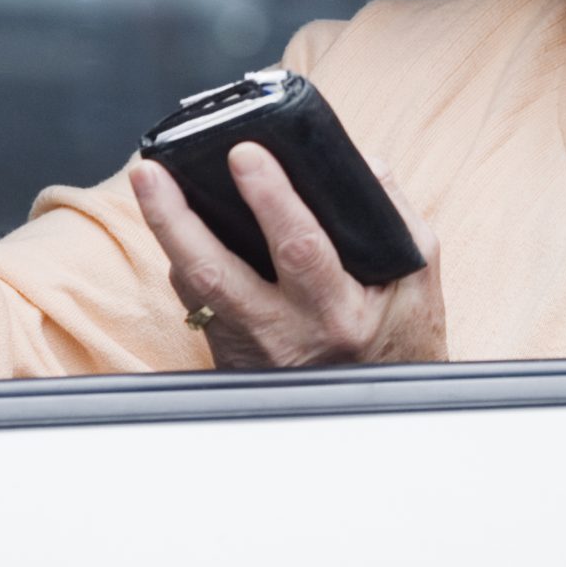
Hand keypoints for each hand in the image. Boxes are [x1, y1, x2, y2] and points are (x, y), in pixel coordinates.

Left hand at [129, 146, 447, 369]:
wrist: (377, 413)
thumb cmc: (401, 338)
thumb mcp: (415, 277)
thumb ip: (392, 214)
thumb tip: (360, 159)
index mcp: (338, 312)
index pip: (297, 247)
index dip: (270, 198)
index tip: (245, 153)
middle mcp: (284, 335)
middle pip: (214, 272)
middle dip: (175, 218)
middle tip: (151, 171)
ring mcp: (248, 349)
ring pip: (192, 288)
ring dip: (165, 233)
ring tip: (150, 182)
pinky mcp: (228, 356)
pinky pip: (197, 302)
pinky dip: (184, 257)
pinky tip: (176, 223)